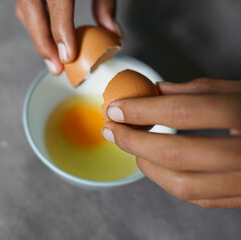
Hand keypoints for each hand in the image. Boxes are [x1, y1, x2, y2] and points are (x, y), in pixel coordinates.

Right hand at [15, 0, 123, 74]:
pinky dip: (35, 26)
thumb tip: (113, 36)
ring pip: (23, 10)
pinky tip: (47, 41)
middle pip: (30, 10)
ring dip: (37, 37)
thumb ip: (106, 5)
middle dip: (41, 42)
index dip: (61, 31)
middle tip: (55, 68)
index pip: (57, 3)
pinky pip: (25, 7)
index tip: (68, 57)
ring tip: (52, 60)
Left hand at [102, 78, 240, 207]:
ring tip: (131, 147)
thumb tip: (153, 93)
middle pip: (176, 153)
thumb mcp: (238, 89)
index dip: (142, 111)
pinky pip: (196, 197)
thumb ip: (196, 91)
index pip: (183, 113)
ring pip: (181, 183)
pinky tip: (155, 164)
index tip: (115, 108)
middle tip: (112, 129)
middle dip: (134, 141)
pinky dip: (167, 181)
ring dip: (146, 165)